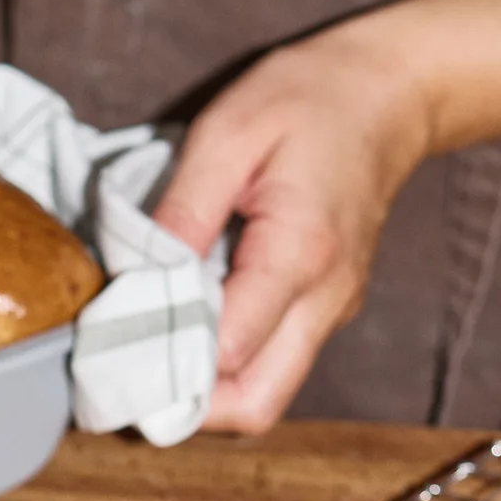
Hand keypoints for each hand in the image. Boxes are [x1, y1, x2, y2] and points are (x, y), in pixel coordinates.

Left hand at [155, 21, 431, 433]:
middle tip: (125, 368)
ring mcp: (331, 311)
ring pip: (265, 395)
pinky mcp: (326, 311)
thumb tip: (136, 276)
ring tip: (152, 346)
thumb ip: (182, 210)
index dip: (164, 357)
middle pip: (255, 404)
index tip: (111, 336)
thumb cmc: (308, 100)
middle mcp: (325, 299)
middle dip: (185, 405)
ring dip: (206, 391)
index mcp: (299, 253)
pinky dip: (228, 365)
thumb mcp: (229, 132)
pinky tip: (189, 323)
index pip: (228, 351)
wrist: (389, 94)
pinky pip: (275, 365)